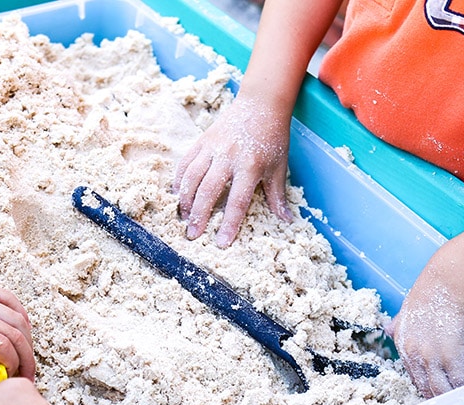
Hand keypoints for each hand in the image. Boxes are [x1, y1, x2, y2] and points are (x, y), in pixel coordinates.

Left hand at [0, 260, 34, 401]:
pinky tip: (23, 328)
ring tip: (26, 358)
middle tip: (26, 377)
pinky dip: (22, 316)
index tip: (9, 380)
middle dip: (27, 360)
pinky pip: (12, 301)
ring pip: (19, 321)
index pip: (2, 347)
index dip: (12, 366)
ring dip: (27, 341)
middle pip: (17, 337)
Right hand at [173, 92, 293, 246]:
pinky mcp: (202, 140)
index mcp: (250, 167)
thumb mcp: (279, 167)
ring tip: (183, 216)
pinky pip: (186, 162)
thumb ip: (277, 195)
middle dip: (198, 215)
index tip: (221, 242)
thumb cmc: (272, 137)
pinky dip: (179, 179)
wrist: (261, 104)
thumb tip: (285, 220)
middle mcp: (229, 157)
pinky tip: (177, 194)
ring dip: (185, 199)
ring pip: (192, 177)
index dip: (229, 224)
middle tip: (192, 234)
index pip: (237, 201)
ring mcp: (213, 147)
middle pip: (209, 191)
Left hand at [387, 271, 463, 397]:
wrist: (447, 283)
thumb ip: (398, 323)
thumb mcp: (406, 310)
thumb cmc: (430, 292)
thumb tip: (386, 328)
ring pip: (439, 389)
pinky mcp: (451, 356)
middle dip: (433, 400)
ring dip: (450, 400)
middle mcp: (412, 354)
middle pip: (423, 386)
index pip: (410, 373)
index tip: (430, 394)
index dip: (422, 385)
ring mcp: (431, 356)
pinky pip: (459, 382)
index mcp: (401, 343)